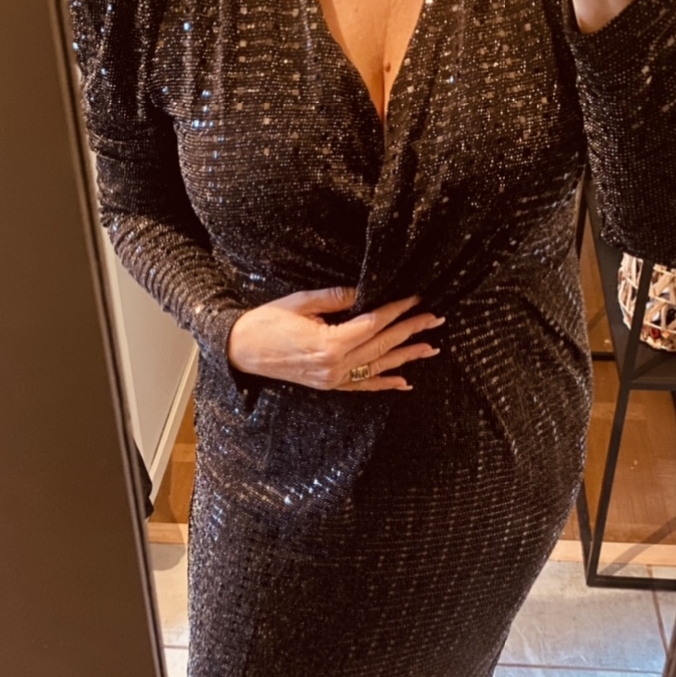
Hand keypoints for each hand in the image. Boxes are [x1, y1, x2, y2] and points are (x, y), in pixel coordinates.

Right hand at [226, 286, 444, 392]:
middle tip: (435, 318)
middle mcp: (335, 366)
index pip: (373, 324)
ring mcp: (333, 379)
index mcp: (329, 344)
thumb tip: (365, 290)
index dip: (397, 310)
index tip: (416, 298)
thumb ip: (336, 298)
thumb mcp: (301, 302)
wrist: (240, 351)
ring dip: (406, 357)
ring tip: (431, 347)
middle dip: (411, 330)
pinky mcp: (329, 386)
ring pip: (378, 367)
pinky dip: (385, 384)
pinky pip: (363, 386)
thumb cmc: (266, 323)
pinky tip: (404, 382)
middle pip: (382, 345)